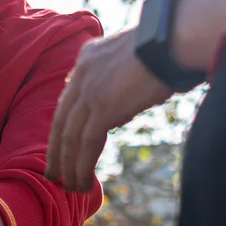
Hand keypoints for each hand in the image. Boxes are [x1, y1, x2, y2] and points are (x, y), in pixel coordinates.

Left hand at [45, 31, 171, 191]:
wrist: (172, 39)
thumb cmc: (168, 46)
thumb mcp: (135, 55)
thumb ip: (122, 76)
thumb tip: (125, 102)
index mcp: (87, 57)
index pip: (69, 98)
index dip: (64, 126)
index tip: (61, 145)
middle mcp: (82, 73)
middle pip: (61, 120)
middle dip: (56, 151)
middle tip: (52, 173)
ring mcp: (90, 91)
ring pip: (70, 137)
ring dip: (68, 166)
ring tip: (69, 187)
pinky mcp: (102, 108)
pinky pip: (86, 144)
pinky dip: (83, 167)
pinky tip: (83, 183)